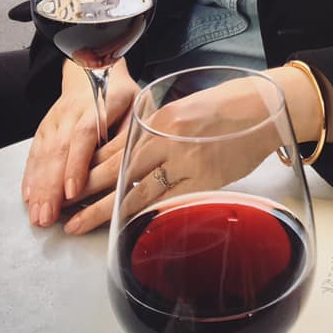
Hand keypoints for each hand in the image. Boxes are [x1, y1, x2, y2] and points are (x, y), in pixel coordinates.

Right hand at [22, 59, 138, 228]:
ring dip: (40, 186)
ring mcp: (56, 119)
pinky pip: (35, 152)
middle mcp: (73, 111)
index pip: (85, 134)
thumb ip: (134, 132)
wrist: (94, 69)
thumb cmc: (122, 94)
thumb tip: (133, 167)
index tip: (72, 191)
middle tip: (49, 216)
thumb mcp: (138, 105)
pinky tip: (29, 196)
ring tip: (39, 215)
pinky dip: (31, 176)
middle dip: (52, 186)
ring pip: (44, 153)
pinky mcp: (45, 127)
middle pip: (60, 149)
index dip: (77, 163)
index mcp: (101, 104)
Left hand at [63, 75, 282, 234]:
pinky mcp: (207, 181)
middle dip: (90, 194)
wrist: (265, 107)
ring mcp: (188, 162)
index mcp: (161, 118)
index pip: (116, 147)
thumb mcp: (185, 109)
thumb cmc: (226, 106)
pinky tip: (129, 226)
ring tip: (82, 224)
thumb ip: (158, 130)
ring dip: (108, 211)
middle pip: (120, 172)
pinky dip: (148, 215)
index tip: (72, 185)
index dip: (91, 169)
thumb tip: (130, 156)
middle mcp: (169, 139)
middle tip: (67, 212)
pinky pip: (170, 202)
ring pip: (140, 192)